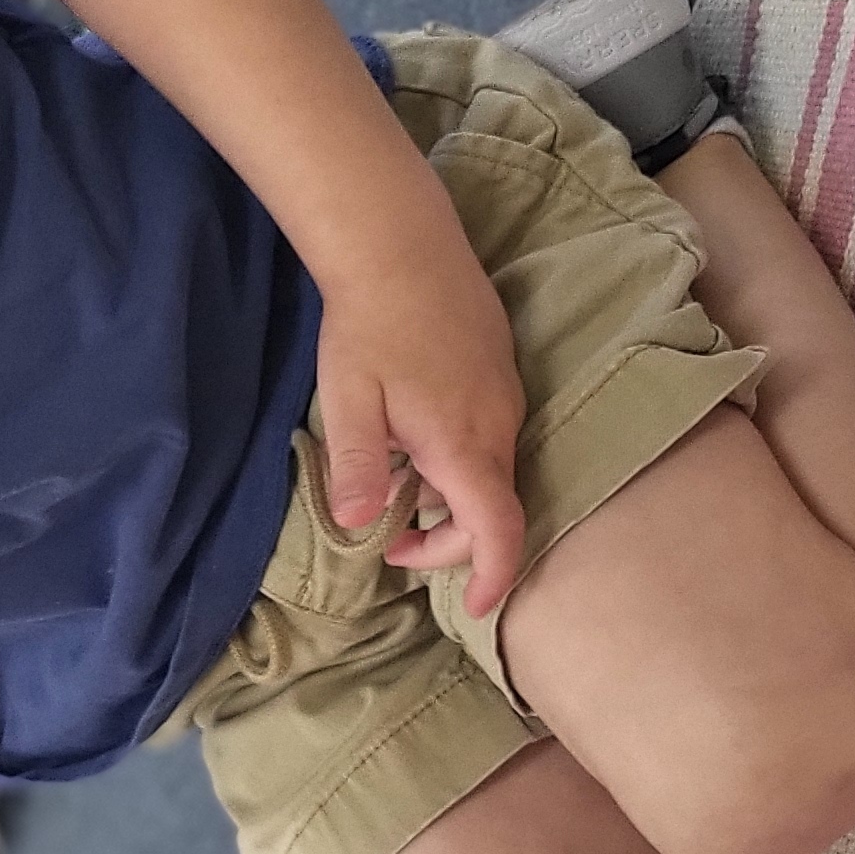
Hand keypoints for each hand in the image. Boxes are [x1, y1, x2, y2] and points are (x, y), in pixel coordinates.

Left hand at [313, 252, 528, 613]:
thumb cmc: (368, 323)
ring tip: (397, 499)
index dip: (491, 576)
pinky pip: (491, 442)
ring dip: (452, 504)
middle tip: (390, 546)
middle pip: (492, 511)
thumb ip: (357, 467)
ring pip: (491, 476)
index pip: (497, 530)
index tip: (474, 610)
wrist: (402, 243)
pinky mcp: (500, 377)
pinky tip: (414, 450)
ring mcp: (506, 399)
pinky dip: (460, 468)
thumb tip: (359, 525)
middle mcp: (498, 426)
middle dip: (449, 544)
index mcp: (462, 443)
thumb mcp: (348, 400)